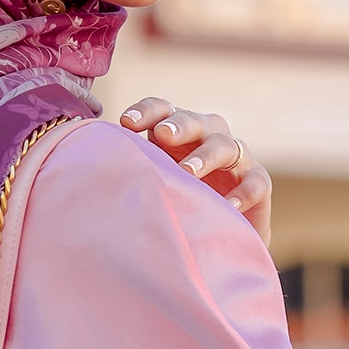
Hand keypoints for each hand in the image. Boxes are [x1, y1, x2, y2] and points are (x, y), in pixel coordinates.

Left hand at [119, 98, 271, 246]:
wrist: (217, 239)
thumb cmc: (178, 203)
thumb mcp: (154, 185)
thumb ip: (133, 171)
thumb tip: (89, 173)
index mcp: (178, 132)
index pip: (163, 110)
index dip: (147, 111)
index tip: (126, 123)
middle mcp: (209, 137)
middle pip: (195, 121)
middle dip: (179, 125)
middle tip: (163, 135)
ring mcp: (236, 160)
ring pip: (225, 146)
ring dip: (205, 157)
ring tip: (187, 172)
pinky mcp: (258, 184)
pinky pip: (256, 182)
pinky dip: (243, 193)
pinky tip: (228, 205)